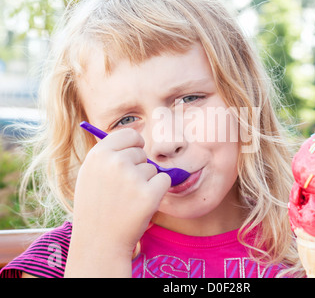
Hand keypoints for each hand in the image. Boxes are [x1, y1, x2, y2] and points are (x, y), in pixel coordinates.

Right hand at [65, 128, 170, 276]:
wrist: (100, 241)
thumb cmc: (96, 207)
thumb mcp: (90, 174)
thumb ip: (108, 154)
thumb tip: (133, 137)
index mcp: (98, 155)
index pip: (129, 134)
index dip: (135, 144)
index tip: (134, 153)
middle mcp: (115, 162)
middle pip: (142, 152)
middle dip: (138, 167)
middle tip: (124, 188)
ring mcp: (132, 178)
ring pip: (153, 168)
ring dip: (146, 182)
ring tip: (128, 199)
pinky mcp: (149, 194)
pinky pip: (164, 181)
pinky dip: (158, 191)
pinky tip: (142, 204)